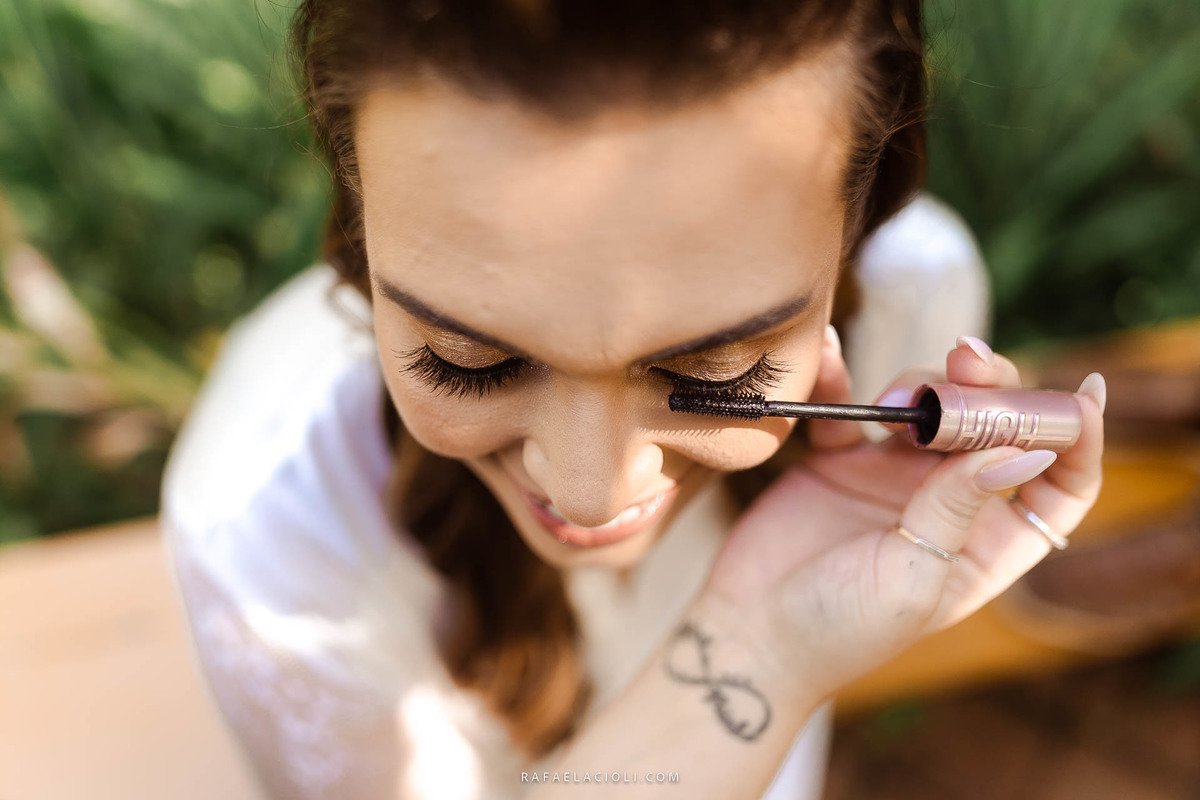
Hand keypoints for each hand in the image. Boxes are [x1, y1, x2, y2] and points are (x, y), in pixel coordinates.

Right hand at [703, 329, 1105, 701]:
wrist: (750, 634)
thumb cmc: (839, 628)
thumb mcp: (912, 574)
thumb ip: (958, 505)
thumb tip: (1027, 448)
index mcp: (986, 543)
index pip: (1058, 485)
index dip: (1079, 439)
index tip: (1080, 393)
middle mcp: (949, 504)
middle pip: (995, 427)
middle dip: (992, 388)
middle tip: (965, 360)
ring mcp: (893, 479)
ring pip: (931, 407)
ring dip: (922, 386)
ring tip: (897, 403)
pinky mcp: (839, 463)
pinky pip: (848, 408)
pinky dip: (840, 380)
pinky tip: (828, 351)